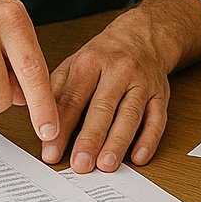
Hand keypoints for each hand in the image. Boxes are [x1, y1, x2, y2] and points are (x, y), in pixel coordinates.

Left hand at [43, 10, 172, 172]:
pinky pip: (157, 119)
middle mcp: (118, 71)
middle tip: (80, 164)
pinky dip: (149, 139)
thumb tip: (40, 124)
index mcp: (90, 62)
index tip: (51, 152)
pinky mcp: (160, 95)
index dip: (61, 128)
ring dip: (118, 142)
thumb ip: (57, 92)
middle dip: (91, 138)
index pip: (73, 98)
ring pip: (131, 114)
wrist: (142, 37)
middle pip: (103, 107)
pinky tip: (138, 157)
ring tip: (106, 164)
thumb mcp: (74, 64)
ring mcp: (142, 83)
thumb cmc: (103, 56)